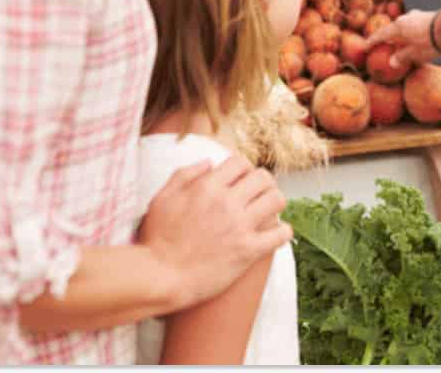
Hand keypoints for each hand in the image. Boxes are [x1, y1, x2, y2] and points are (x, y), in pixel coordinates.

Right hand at [138, 156, 291, 309]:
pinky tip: (276, 235)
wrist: (161, 277)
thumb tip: (209, 163)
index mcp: (207, 187)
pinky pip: (281, 234)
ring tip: (269, 211)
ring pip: (277, 200)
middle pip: (263, 177)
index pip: (240, 162)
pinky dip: (283, 232)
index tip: (242, 179)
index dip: (243, 169)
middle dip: (263, 183)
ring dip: (275, 203)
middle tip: (259, 194)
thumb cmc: (157, 240)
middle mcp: (226, 202)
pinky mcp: (248, 251)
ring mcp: (239, 226)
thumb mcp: (162, 198)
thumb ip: (184, 175)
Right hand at [364, 10, 439, 69]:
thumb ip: (402, 57)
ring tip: (401, 44)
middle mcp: (405, 18)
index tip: (365, 46)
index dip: (372, 41)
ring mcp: (417, 15)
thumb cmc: (429, 42)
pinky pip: (415, 26)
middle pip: (393, 29)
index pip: (381, 34)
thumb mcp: (414, 54)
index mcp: (398, 27)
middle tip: (384, 45)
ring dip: (402, 36)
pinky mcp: (427, 16)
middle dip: (388, 38)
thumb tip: (392, 62)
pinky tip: (417, 40)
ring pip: (405, 27)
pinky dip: (412, 34)